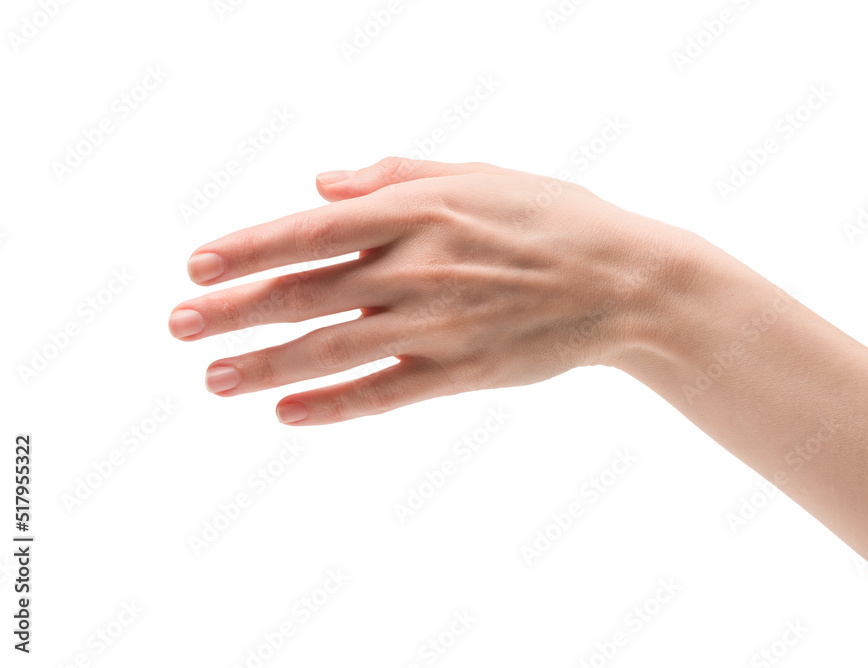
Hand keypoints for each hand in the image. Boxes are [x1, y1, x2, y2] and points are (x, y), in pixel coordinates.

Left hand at [168, 158, 693, 424]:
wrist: (627, 281)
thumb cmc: (554, 217)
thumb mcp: (478, 174)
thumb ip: (395, 174)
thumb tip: (321, 184)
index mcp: (418, 211)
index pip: (309, 232)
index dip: (247, 249)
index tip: (196, 266)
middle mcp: (416, 268)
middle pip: (306, 293)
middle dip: (235, 310)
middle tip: (178, 326)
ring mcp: (437, 325)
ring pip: (332, 349)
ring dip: (266, 366)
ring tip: (213, 379)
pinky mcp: (462, 372)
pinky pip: (386, 392)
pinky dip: (334, 406)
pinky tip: (288, 415)